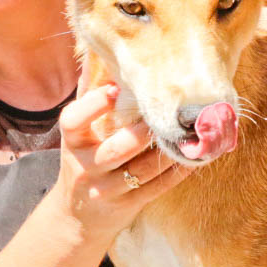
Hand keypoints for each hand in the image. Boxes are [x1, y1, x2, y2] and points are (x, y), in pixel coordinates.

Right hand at [53, 84, 186, 237]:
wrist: (78, 217)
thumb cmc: (84, 160)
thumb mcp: (78, 133)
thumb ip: (88, 94)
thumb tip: (97, 49)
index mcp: (72, 142)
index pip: (73, 121)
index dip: (94, 104)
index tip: (116, 88)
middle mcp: (86, 166)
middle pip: (116, 149)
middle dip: (141, 132)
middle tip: (164, 114)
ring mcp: (107, 189)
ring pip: (142, 170)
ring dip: (168, 151)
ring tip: (188, 132)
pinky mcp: (128, 205)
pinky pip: (157, 187)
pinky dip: (177, 172)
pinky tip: (194, 155)